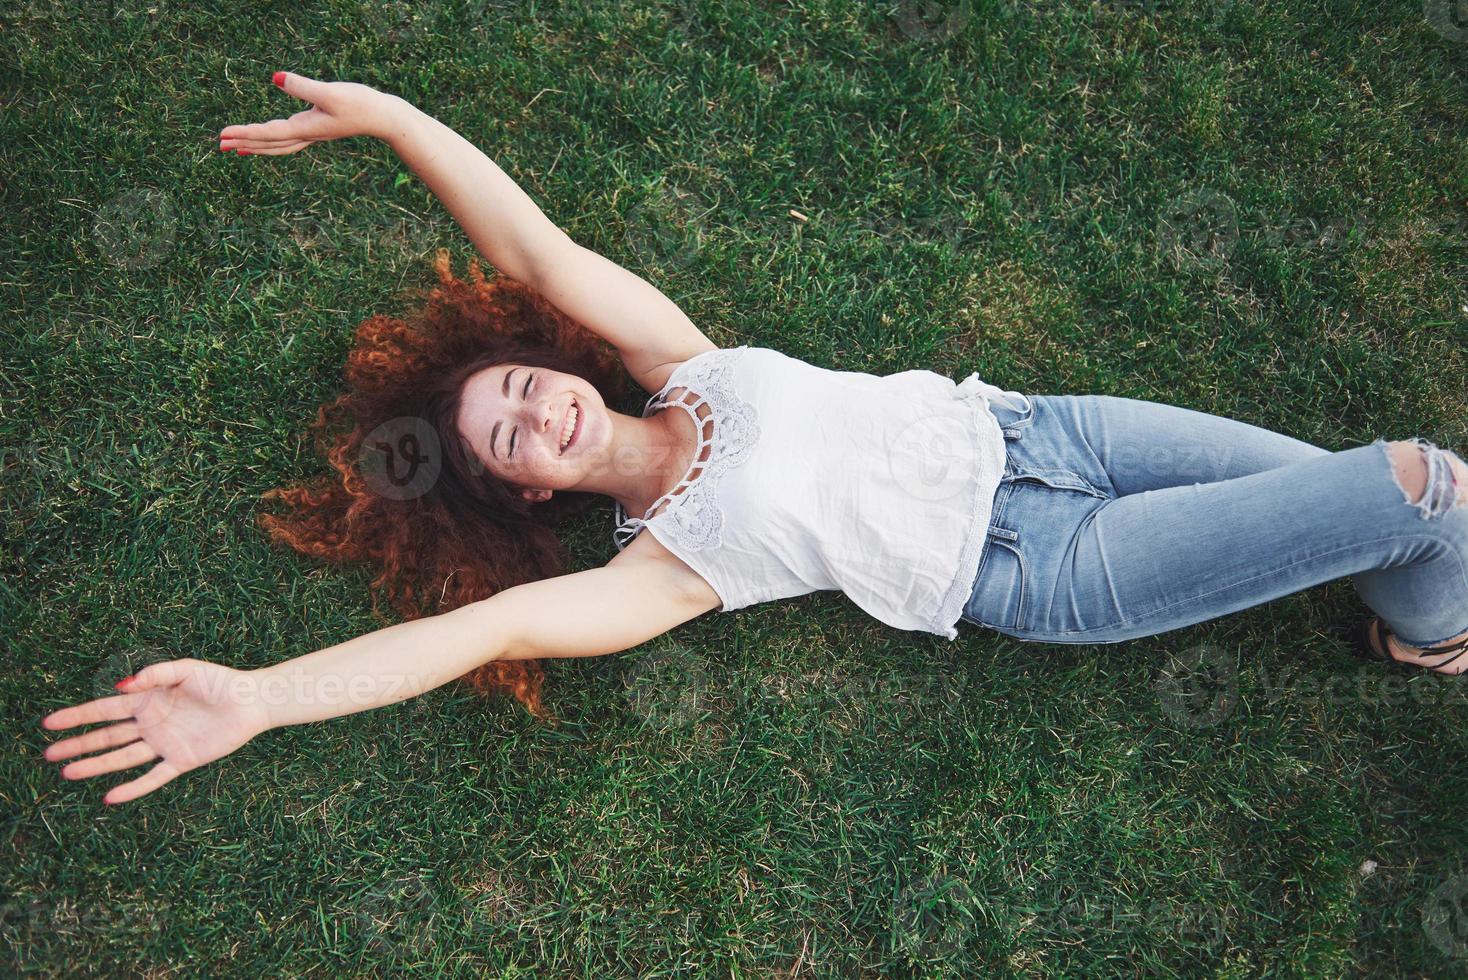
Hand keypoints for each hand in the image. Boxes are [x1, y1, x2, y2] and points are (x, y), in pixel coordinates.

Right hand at [40, 659, 271, 804]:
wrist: (253, 700)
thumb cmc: (220, 680)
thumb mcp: (185, 669)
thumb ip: (153, 675)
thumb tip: (120, 686)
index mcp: (148, 701)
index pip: (105, 710)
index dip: (77, 716)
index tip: (49, 723)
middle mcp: (152, 724)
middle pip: (107, 737)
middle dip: (78, 744)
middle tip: (48, 753)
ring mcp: (165, 744)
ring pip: (123, 758)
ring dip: (96, 765)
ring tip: (67, 772)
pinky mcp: (183, 760)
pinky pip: (154, 777)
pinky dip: (133, 788)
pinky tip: (111, 797)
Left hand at [218, 70, 403, 155]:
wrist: (384, 116)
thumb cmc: (360, 104)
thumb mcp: (330, 92)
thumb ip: (302, 86)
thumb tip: (276, 78)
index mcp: (306, 127)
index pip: (268, 132)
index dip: (244, 133)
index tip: (223, 135)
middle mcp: (306, 133)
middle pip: (269, 143)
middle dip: (244, 144)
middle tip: (220, 146)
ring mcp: (312, 132)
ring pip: (278, 144)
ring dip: (257, 147)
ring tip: (237, 150)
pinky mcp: (318, 127)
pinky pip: (289, 139)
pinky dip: (273, 142)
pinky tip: (269, 137)